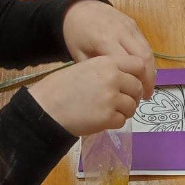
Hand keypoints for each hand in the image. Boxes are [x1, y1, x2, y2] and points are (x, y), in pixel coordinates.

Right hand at [27, 54, 145, 133]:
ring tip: (111, 111)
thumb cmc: (61, 87)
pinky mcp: (108, 117)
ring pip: (132, 105)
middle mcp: (112, 78)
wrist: (46, 108)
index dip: (138, 75)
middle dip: (132, 96)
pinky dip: (115, 122)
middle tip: (122, 101)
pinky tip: (103, 119)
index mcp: (107, 62)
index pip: (138, 65)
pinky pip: (122, 120)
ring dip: (125, 110)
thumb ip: (107, 70)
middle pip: (137, 87)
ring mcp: (111, 98)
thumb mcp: (85, 67)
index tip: (132, 83)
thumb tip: (126, 78)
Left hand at [62, 0, 155, 97]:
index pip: (127, 64)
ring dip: (151, 70)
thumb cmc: (76, 35)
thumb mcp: (78, 55)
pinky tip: (144, 72)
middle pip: (143, 57)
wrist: (78, 8)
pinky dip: (147, 59)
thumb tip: (111, 91)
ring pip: (148, 50)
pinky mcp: (134, 24)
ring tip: (147, 87)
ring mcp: (130, 26)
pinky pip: (145, 44)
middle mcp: (121, 31)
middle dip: (148, 79)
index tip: (134, 99)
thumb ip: (96, 71)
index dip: (134, 82)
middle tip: (145, 96)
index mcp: (105, 40)